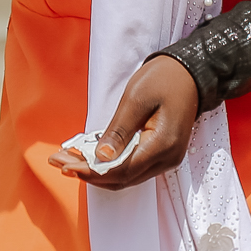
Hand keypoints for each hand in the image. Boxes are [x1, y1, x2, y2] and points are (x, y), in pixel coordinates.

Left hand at [48, 55, 197, 191]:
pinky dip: (111, 166)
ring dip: (98, 172)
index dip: (91, 171)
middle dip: (89, 173)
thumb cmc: (164, 79)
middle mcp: (166, 159)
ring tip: (70, 160)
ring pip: (127, 176)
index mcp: (162, 145)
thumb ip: (119, 130)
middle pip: (122, 178)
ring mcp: (166, 159)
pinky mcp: (162, 155)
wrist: (190, 72)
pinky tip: (92, 158)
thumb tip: (102, 157)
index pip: (121, 169)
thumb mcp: (136, 98)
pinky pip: (133, 168)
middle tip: (60, 161)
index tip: (66, 164)